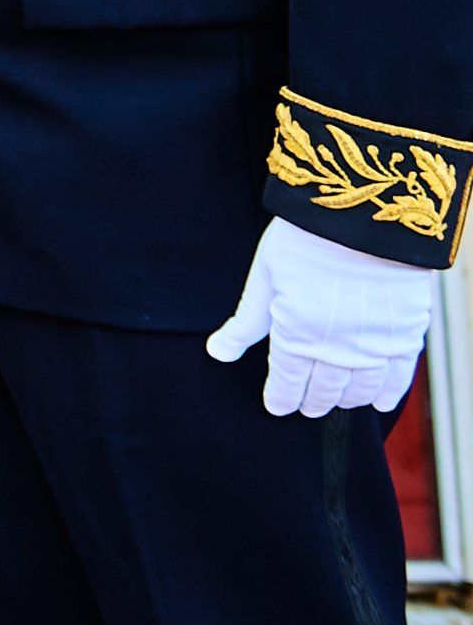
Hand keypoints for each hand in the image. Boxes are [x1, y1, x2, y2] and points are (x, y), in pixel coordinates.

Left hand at [204, 216, 441, 415]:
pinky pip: (399, 375)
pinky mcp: (406, 332)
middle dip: (312, 402)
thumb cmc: (304, 240)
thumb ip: (246, 322)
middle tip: (306, 408)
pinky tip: (379, 402)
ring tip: (335, 403)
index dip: (281, 398)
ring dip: (346, 400)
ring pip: (360, 387)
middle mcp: (337, 347)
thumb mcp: (264, 278)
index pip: (287, 382)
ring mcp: (375, 343)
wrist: (360, 216)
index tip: (277, 407)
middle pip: (323, 389)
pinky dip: (389, 392)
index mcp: (296, 334)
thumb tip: (217, 352)